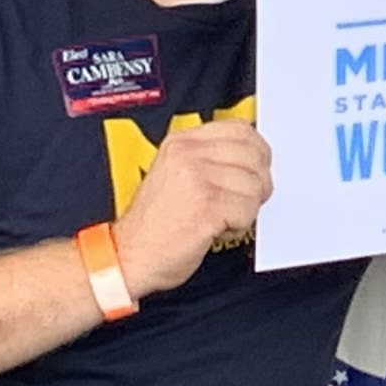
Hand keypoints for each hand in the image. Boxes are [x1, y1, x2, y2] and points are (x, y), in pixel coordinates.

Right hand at [114, 120, 271, 295]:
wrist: (128, 256)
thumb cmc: (154, 224)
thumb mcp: (175, 174)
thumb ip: (208, 159)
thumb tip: (253, 156)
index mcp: (181, 142)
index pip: (240, 129)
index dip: (256, 152)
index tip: (253, 170)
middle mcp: (188, 155)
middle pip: (254, 156)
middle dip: (256, 184)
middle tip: (238, 202)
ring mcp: (198, 178)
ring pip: (256, 185)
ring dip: (246, 209)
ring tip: (219, 218)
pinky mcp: (208, 205)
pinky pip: (249, 210)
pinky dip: (240, 226)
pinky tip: (217, 230)